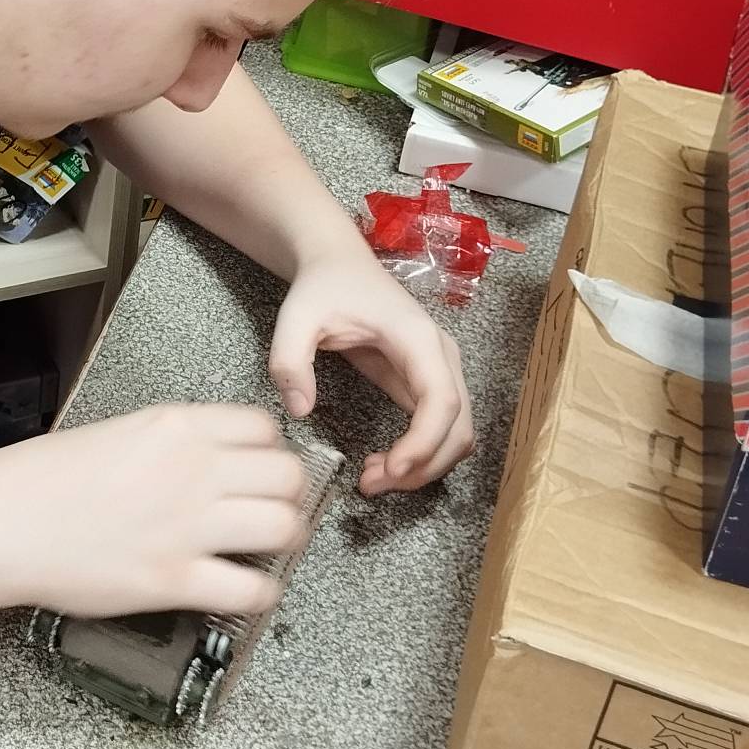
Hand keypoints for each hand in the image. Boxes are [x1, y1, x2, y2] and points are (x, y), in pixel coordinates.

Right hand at [0, 403, 315, 618]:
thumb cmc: (44, 479)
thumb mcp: (117, 433)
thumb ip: (171, 442)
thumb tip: (212, 461)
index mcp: (176, 427)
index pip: (265, 429)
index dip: (270, 453)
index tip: (259, 471)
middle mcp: (192, 470)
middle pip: (288, 476)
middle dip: (288, 497)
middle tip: (270, 513)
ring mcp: (186, 526)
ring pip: (284, 528)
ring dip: (284, 543)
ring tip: (265, 552)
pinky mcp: (174, 580)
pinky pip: (252, 590)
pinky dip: (259, 595)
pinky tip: (243, 591)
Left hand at [268, 253, 472, 496]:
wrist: (338, 264)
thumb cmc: (322, 287)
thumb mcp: (296, 317)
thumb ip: (289, 360)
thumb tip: (300, 410)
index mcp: (417, 338)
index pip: (441, 400)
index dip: (424, 443)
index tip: (390, 471)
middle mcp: (441, 356)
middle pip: (458, 427)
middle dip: (423, 466)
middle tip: (372, 485)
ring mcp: (441, 369)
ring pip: (458, 434)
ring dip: (425, 466)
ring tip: (374, 478)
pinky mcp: (429, 382)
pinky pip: (442, 428)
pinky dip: (422, 454)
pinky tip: (384, 462)